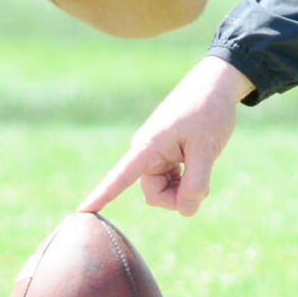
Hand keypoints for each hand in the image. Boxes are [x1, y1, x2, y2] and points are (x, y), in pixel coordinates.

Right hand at [81, 56, 255, 216]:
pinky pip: (171, 181)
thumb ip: (196, 183)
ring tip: (203, 166)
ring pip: (164, 190)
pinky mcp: (166, 155)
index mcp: (148, 146)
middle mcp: (146, 152)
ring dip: (185, 188)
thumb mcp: (207, 149)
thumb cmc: (209, 112)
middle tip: (204, 186)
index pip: (120, 177)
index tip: (81, 211)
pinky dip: (187, 181)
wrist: (216, 85)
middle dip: (178, 197)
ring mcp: (156, 154)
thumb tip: (186, 211)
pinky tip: (200, 165)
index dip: (101, 195)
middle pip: (155, 194)